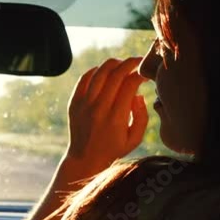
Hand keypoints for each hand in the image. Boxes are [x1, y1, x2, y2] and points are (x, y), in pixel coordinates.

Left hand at [63, 57, 148, 178]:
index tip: (145, 74)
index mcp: (116, 118)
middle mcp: (99, 109)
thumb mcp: (135, 138)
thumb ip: (142, 115)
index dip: (140, 74)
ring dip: (113, 64)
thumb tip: (137, 94)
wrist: (84, 158)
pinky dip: (95, 70)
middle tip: (137, 61)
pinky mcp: (74, 103)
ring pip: (99, 73)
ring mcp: (84, 105)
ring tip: (122, 64)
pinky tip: (105, 71)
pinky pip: (84, 78)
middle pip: (115, 75)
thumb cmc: (114, 149)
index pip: (129, 85)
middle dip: (129, 63)